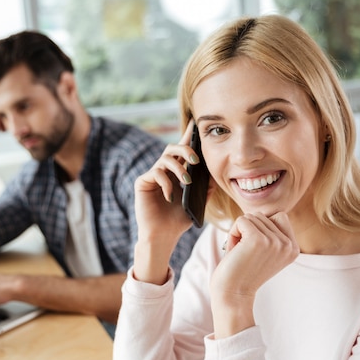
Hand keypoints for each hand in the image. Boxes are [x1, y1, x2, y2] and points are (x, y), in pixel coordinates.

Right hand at [132, 121, 201, 282]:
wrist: (163, 236)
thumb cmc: (179, 220)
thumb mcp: (197, 203)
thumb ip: (206, 189)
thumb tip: (216, 176)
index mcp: (176, 171)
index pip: (183, 150)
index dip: (188, 135)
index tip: (196, 124)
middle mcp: (163, 169)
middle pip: (172, 148)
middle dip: (186, 150)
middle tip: (196, 160)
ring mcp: (152, 175)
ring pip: (165, 159)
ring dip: (178, 168)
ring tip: (187, 182)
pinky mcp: (142, 182)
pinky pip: (155, 174)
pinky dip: (166, 183)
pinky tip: (170, 197)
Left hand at [210, 212, 299, 336]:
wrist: (233, 294)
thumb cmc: (243, 270)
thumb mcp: (266, 250)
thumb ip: (271, 232)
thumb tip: (267, 212)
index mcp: (293, 248)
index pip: (279, 216)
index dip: (261, 228)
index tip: (256, 251)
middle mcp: (288, 245)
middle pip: (263, 215)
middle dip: (248, 230)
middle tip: (246, 253)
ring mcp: (274, 242)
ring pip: (251, 217)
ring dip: (240, 232)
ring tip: (241, 253)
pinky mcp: (257, 239)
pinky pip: (241, 220)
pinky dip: (233, 233)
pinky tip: (235, 250)